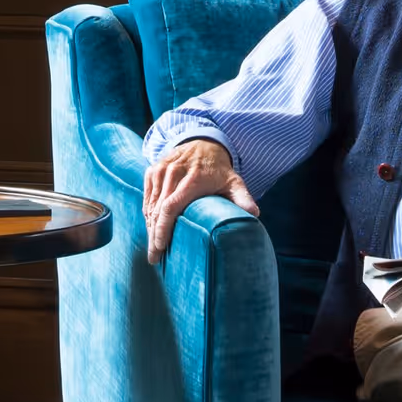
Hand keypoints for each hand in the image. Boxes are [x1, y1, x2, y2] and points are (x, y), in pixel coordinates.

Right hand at [143, 137, 254, 263]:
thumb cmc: (218, 170)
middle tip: (154, 258)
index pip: (171, 207)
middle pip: (157, 210)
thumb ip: (242, 198)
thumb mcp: (234, 182)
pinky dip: (148, 215)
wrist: (203, 142)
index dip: (163, 229)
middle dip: (153, 236)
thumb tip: (253, 214)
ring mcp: (160, 170)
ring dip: (149, 228)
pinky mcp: (152, 170)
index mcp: (193, 178)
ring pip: (150, 205)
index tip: (160, 247)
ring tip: (154, 248)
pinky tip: (152, 229)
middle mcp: (173, 172)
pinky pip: (147, 198)